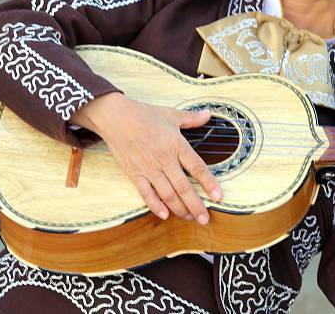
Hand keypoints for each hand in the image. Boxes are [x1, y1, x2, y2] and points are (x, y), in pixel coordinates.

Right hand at [71, 92, 221, 224]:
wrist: (116, 117)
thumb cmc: (144, 114)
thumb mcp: (171, 114)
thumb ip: (192, 118)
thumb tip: (208, 114)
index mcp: (176, 144)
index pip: (197, 168)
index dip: (209, 183)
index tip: (218, 196)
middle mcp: (165, 159)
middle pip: (184, 188)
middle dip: (196, 205)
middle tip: (205, 219)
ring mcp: (149, 169)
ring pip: (167, 194)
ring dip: (180, 209)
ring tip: (190, 218)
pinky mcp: (135, 174)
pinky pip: (146, 194)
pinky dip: (155, 206)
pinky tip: (165, 215)